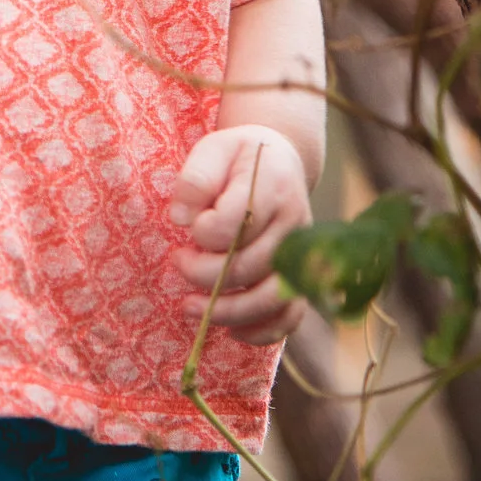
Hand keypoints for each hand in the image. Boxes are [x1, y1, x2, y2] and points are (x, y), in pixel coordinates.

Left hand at [169, 125, 312, 344]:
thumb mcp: (212, 149)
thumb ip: (195, 179)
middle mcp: (294, 223)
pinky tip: (232, 331)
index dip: (203, 232)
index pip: (234, 224)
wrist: (280, 160)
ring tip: (189, 307)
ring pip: (270, 299)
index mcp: (272, 185)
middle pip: (249, 266)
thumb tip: (182, 218)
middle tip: (178, 261)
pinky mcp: (301, 277)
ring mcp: (302, 255)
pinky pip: (290, 316)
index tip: (189, 225)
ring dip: (226, 311)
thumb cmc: (238, 157)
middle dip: (203, 274)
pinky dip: (263, 332)